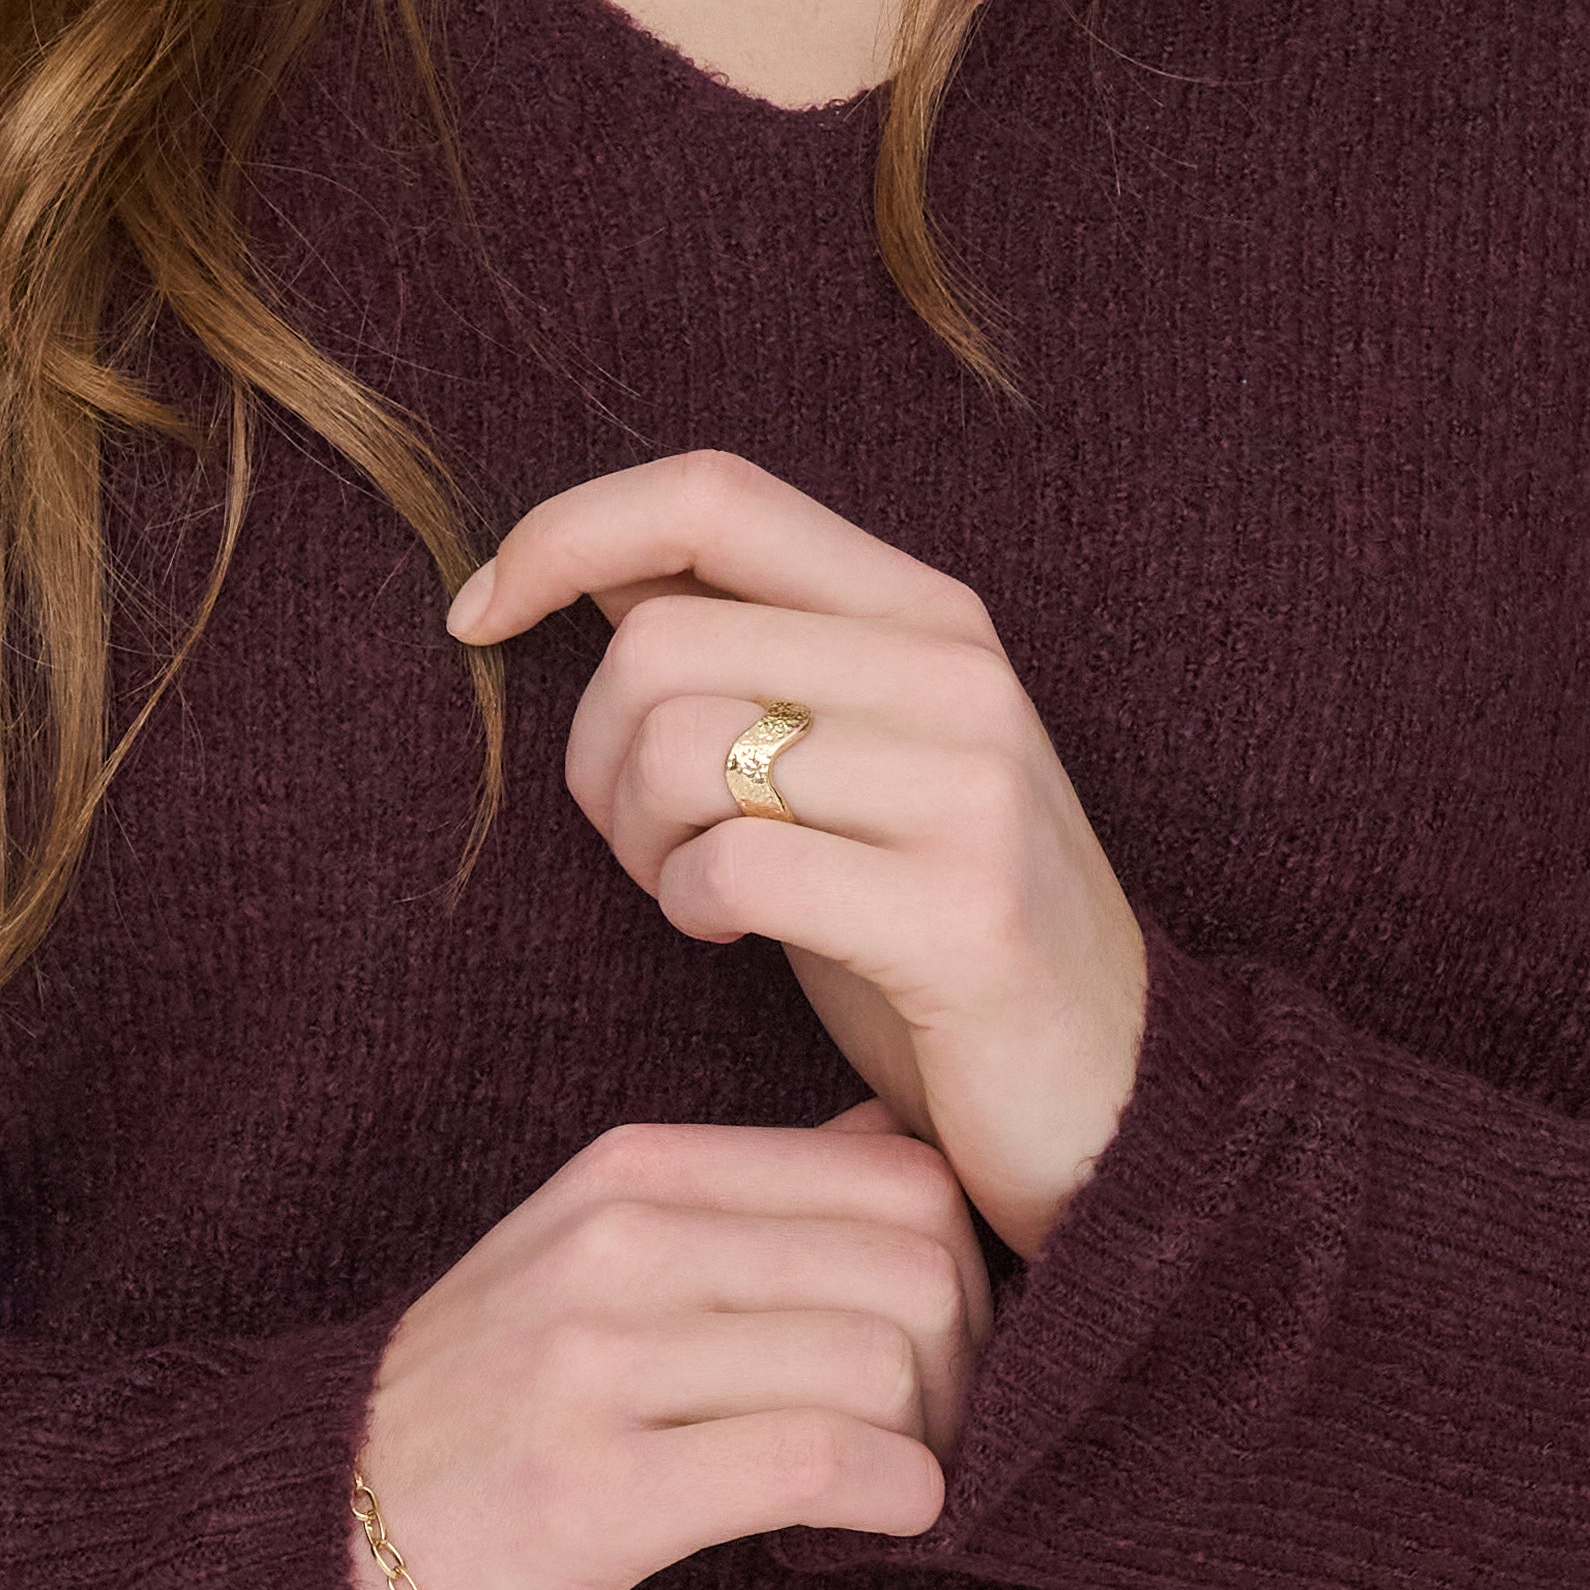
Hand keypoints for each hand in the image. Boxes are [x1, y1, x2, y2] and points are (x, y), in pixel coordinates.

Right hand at [345, 1096, 988, 1589]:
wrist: (313, 1537)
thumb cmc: (485, 1407)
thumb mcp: (594, 1253)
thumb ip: (742, 1197)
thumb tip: (896, 1132)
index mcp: (632, 1172)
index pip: (893, 1172)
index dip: (966, 1266)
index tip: (949, 1347)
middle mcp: (618, 1245)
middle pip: (910, 1264)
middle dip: (968, 1360)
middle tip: (946, 1428)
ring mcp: (599, 1362)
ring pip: (877, 1361)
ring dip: (933, 1439)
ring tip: (906, 1481)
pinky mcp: (597, 1489)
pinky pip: (815, 1464)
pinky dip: (894, 1498)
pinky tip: (888, 1521)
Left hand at [449, 450, 1150, 1259]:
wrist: (1113, 1096)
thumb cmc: (935, 930)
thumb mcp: (852, 761)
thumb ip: (748, 652)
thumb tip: (587, 569)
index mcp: (927, 612)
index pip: (712, 493)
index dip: (563, 532)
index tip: (475, 619)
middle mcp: (959, 672)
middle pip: (659, 642)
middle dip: (593, 756)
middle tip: (640, 841)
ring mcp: (971, 787)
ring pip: (678, 746)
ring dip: (641, 842)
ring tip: (695, 891)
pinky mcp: (962, 911)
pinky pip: (733, 866)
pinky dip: (692, 907)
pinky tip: (734, 936)